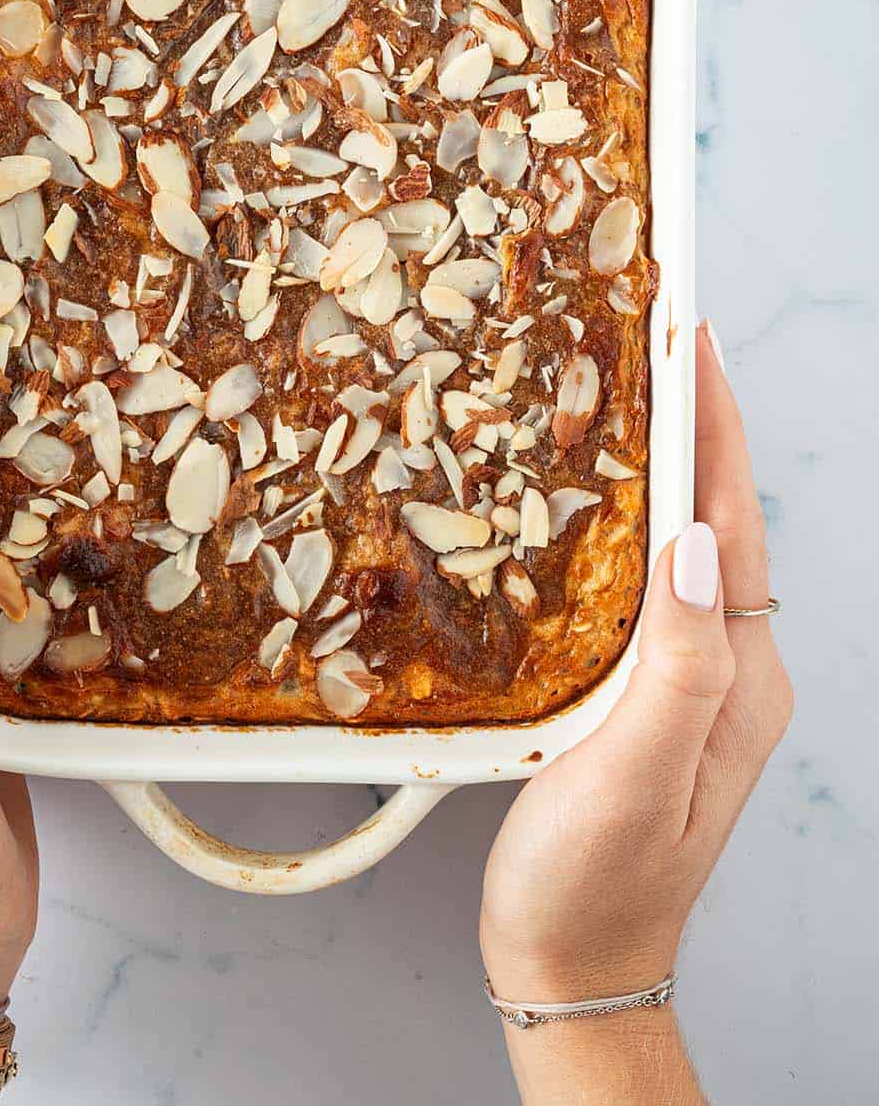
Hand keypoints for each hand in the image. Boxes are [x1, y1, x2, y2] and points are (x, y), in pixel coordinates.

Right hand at [479, 324, 791, 1089]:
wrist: (570, 968)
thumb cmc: (594, 886)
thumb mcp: (635, 779)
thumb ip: (674, 666)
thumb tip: (696, 543)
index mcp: (738, 680)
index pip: (733, 523)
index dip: (712, 426)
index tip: (688, 340)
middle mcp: (725, 670)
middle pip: (717, 519)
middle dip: (691, 425)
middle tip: (647, 341)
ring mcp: (687, 682)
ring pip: (680, 545)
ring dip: (659, 466)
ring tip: (618, 395)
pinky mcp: (642, 695)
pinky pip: (644, 583)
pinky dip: (623, 523)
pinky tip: (585, 504)